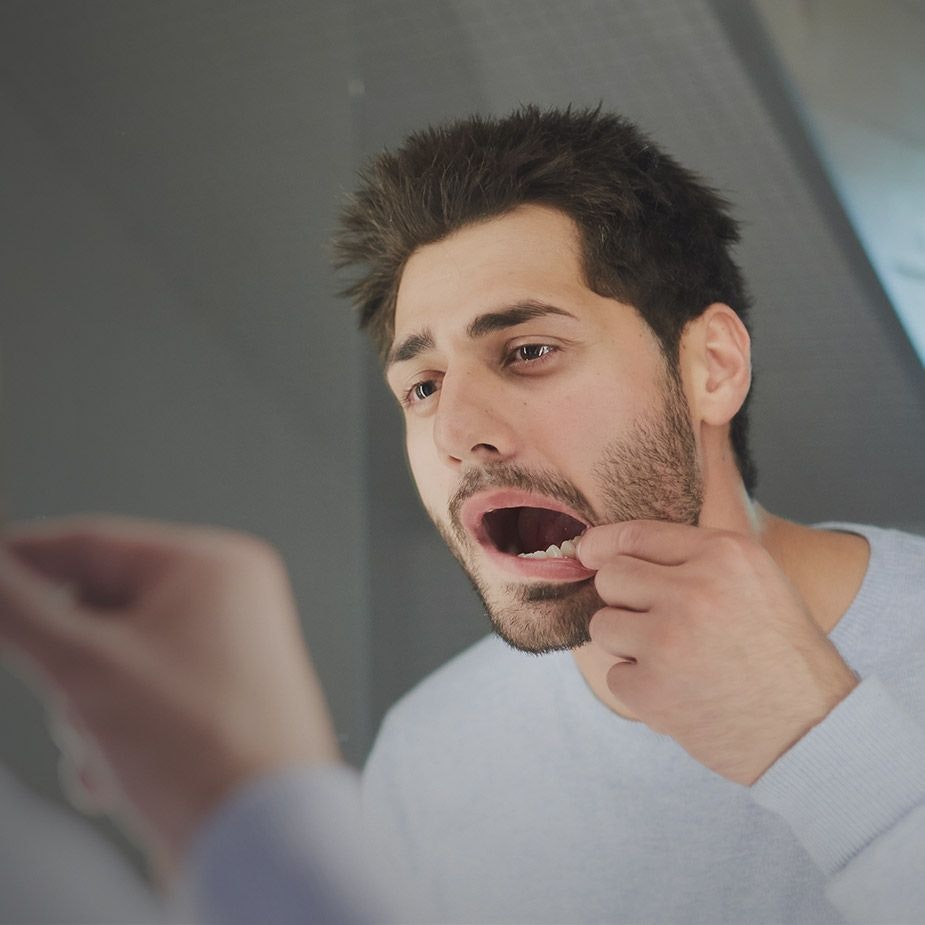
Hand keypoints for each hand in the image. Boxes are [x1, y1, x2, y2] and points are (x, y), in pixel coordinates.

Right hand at [0, 516, 340, 870]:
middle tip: (72, 697)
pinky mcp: (217, 702)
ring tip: (109, 746)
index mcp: (214, 567)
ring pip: (113, 662)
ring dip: (88, 711)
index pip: (91, 543)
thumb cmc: (205, 748)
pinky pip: (141, 698)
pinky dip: (115, 734)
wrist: (261, 840)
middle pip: (100, 610)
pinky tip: (121, 773)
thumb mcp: (84, 667)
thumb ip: (17, 610)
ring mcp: (227, 653)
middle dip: (69, 666)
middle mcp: (229, 602)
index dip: (20, 562)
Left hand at [577, 520, 858, 784]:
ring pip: (603, 625)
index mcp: (723, 554)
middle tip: (655, 623)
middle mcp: (694, 589)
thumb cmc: (784, 655)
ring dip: (626, 644)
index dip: (603, 544)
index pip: (636, 534)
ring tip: (671, 660)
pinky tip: (679, 693)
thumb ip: (697, 559)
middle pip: (611, 577)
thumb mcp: (757, 580)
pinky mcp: (652, 688)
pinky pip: (615, 675)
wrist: (812, 731)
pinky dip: (639, 688)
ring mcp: (669, 640)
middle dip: (623, 599)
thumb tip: (615, 550)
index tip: (588, 553)